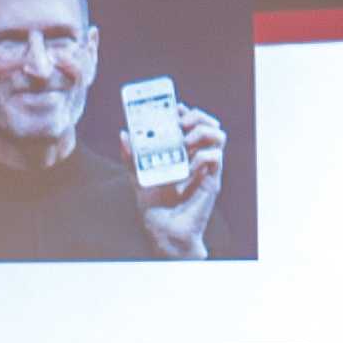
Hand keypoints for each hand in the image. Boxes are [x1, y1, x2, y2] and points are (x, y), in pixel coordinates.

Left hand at [119, 105, 224, 260]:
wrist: (164, 232)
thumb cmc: (154, 208)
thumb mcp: (138, 177)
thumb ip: (131, 157)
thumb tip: (124, 134)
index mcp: (181, 152)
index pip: (191, 122)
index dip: (185, 111)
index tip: (173, 109)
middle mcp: (196, 156)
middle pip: (207, 123)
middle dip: (196, 115)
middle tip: (180, 123)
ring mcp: (205, 168)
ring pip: (218, 135)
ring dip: (202, 131)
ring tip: (185, 141)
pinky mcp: (212, 181)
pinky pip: (215, 157)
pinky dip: (201, 157)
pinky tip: (187, 168)